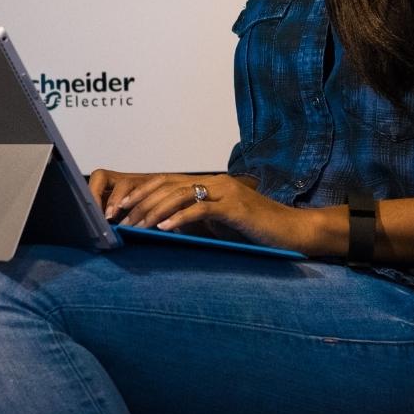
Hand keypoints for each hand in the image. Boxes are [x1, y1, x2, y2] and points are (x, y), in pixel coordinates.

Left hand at [87, 169, 311, 251]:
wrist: (294, 231)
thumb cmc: (257, 231)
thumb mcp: (220, 225)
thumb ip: (196, 222)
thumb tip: (163, 229)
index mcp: (209, 184)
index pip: (166, 181)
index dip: (141, 192)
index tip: (120, 207)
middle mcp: (215, 182)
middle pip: (167, 185)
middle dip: (140, 200)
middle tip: (119, 217)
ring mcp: (225, 192)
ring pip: (180, 194)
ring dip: (154, 210)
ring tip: (136, 225)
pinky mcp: (235, 207)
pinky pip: (201, 209)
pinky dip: (179, 218)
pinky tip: (163, 228)